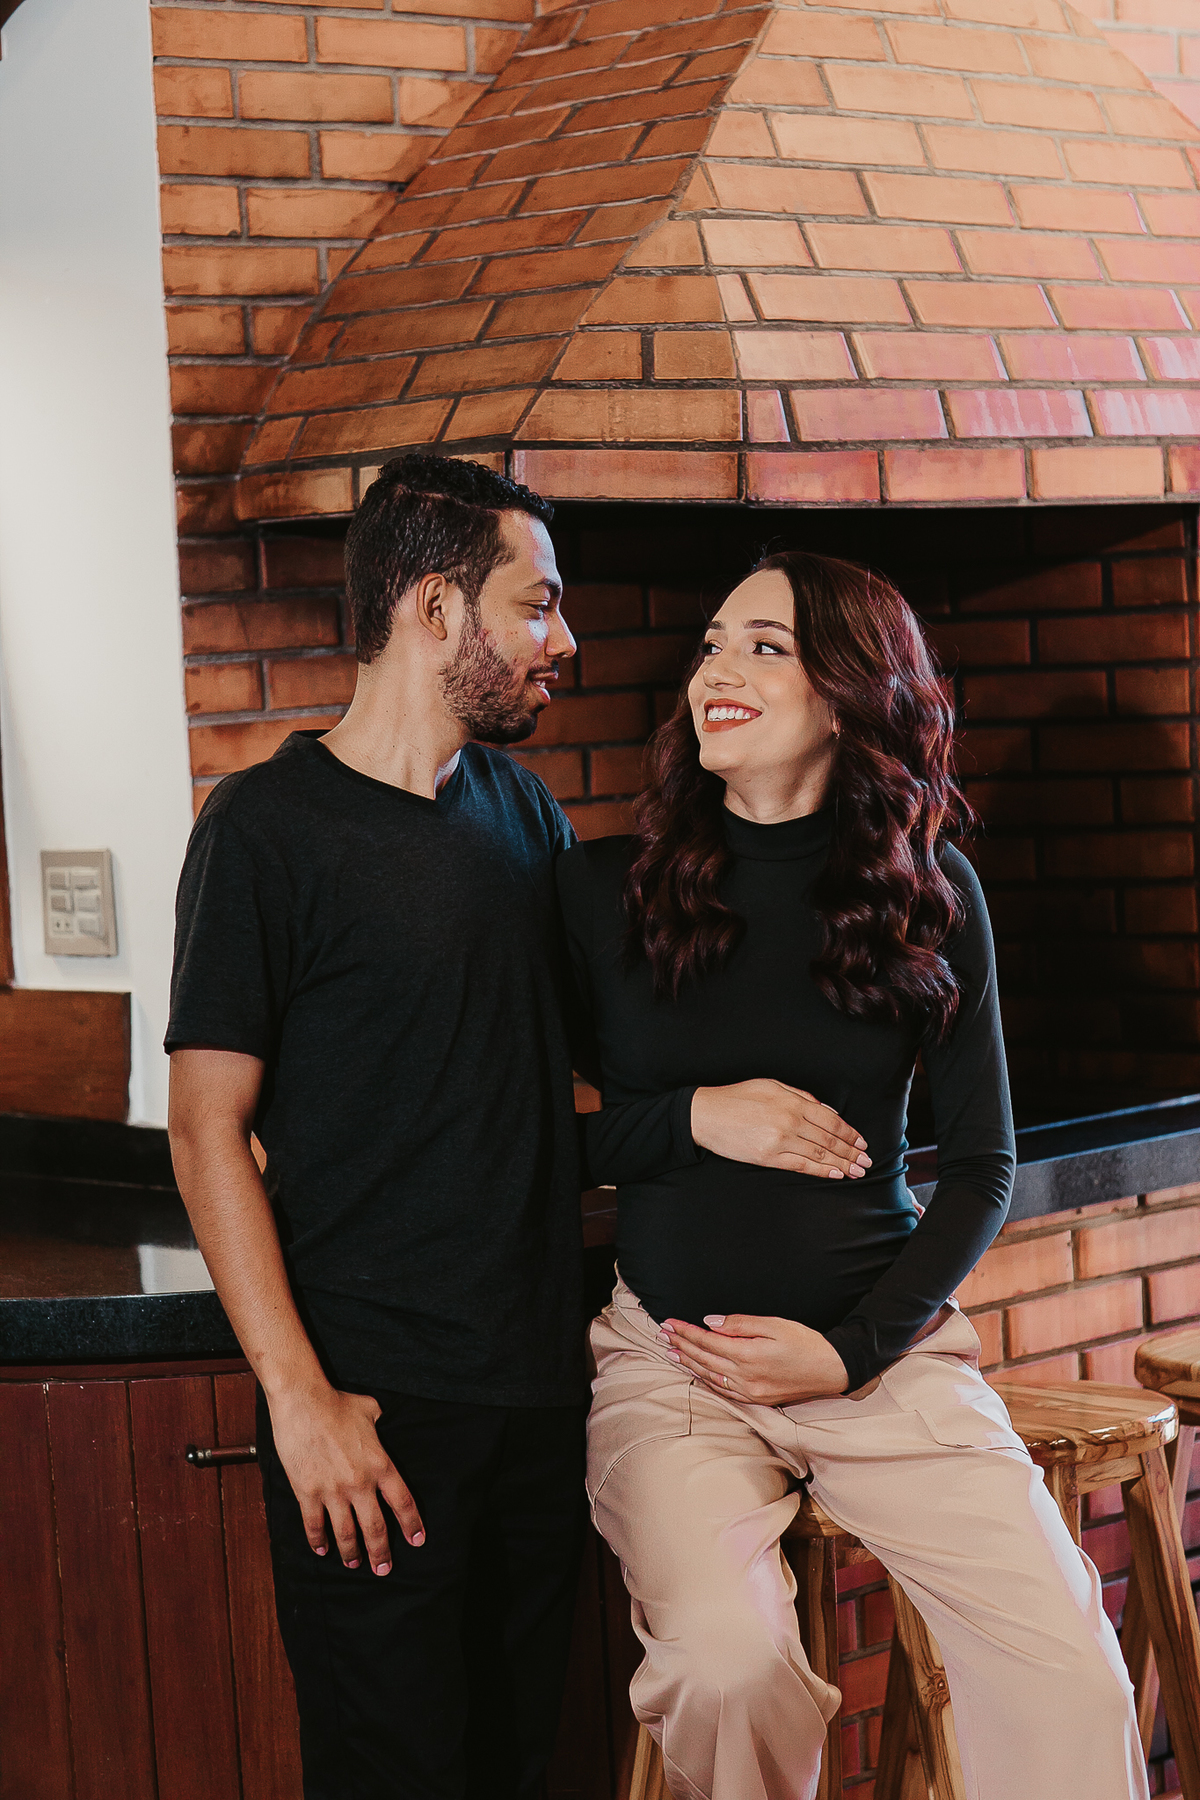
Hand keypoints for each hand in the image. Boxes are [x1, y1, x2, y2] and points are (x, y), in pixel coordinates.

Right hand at [268, 1383, 424, 1574]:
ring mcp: (332, 1491)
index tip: (417, 1541)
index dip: (412, 1524)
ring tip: (354, 1563)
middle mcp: (359, 1483)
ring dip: (351, 1553)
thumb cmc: (338, 1403)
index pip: (402, 1502)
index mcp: (379, 1464)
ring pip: (346, 1533)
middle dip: (381, 1552)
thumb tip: (386, 1421)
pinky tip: (322, 1550)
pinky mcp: (307, 1492)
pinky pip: (314, 1525)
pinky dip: (318, 1541)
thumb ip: (382, 1423)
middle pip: (375, 1528)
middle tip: (384, 1569)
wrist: (303, 1402)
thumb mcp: (371, 1410)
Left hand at [660, 1313, 849, 1405]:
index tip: (670, 1323)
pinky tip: (697, 1372)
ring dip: (689, 1363)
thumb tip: (710, 1323)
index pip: (707, 1342)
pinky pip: (723, 1391)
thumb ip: (740, 1324)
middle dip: (681, 1345)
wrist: (832, 1370)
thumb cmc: (806, 1343)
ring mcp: (750, 1392)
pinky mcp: (757, 1399)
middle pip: (704, 1359)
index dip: (686, 1332)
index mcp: (748, 1356)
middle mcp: (745, 1378)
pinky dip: (706, 1380)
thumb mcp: (774, 1324)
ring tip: (671, 1353)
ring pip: (710, 1376)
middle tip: (662, 1334)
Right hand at [691, 1080, 870, 1178]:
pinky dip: (821, 1171)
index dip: (850, 1133)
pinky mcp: (768, 1157)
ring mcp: (779, 1140)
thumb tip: (829, 1112)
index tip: (862, 1142)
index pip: (831, 1120)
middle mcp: (790, 1120)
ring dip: (842, 1163)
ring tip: (857, 1171)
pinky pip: (801, 1166)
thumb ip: (802, 1096)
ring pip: (819, 1155)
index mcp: (792, 1101)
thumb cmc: (737, 1097)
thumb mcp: (772, 1085)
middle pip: (829, 1140)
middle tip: (867, 1161)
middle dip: (852, 1152)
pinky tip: (835, 1174)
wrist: (706, 1114)